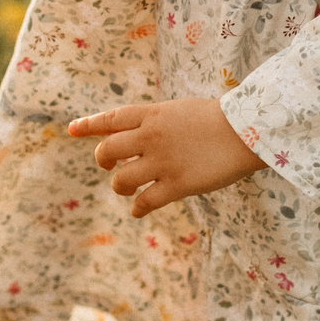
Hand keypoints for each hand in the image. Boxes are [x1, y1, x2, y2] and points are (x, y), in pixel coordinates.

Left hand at [67, 97, 265, 218]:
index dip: (89, 125)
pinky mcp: (177, 185)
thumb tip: (137, 134)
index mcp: (152, 114)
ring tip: (129, 188)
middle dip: (103, 161)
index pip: (111, 119)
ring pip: (120, 180)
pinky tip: (140, 210)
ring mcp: (162, 161)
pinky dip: (138, 209)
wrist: (248, 130)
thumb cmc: (221, 119)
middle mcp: (150, 136)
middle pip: (106, 151)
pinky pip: (144, 202)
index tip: (72, 130)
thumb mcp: (180, 110)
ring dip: (120, 187)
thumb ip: (157, 121)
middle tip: (111, 167)